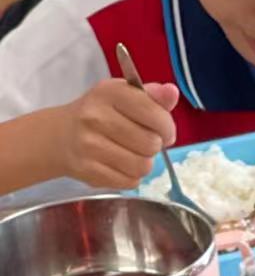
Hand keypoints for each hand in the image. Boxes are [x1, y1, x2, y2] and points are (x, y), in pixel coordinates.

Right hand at [55, 79, 178, 188]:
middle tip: (142, 142)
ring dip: (143, 163)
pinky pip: (130, 182)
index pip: (155, 115)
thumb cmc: (99, 113)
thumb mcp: (123, 96)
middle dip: (153, 146)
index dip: (167, 128)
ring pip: (142, 166)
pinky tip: (120, 165)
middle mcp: (97, 117)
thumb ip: (151, 97)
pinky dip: (131, 177)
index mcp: (109, 93)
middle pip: (151, 144)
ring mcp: (91, 145)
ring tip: (131, 153)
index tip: (163, 130)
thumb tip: (172, 92)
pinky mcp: (90, 171)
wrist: (61, 136)